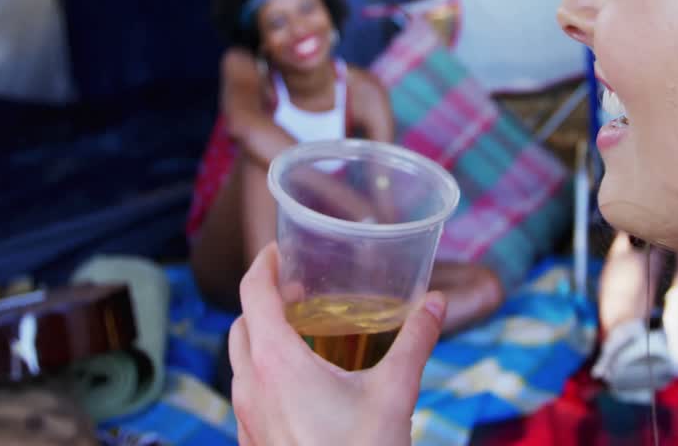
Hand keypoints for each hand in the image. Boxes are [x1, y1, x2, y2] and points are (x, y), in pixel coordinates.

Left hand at [229, 244, 444, 445]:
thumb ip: (415, 341)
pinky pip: (246, 394)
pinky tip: (300, 386)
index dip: (264, 264)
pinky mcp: (252, 442)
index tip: (280, 250)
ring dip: (261, 338)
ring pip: (240, 361)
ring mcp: (246, 418)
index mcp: (276, 362)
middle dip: (264, 300)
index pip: (253, 292)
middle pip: (241, 324)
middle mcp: (251, 385)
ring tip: (300, 335)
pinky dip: (262, 374)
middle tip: (298, 291)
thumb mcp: (395, 393)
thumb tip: (437, 304)